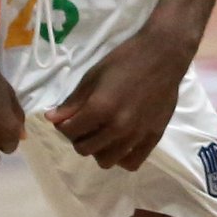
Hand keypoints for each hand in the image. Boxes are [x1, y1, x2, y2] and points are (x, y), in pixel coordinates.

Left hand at [46, 32, 186, 169]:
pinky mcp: (153, 137)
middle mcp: (117, 127)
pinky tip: (121, 143)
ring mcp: (137, 134)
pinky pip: (132, 162)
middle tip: (85, 124)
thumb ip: (73, 101)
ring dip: (99, 149)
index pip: (69, 131)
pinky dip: (122, 157)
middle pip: (84, 149)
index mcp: (100, 108)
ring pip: (106, 160)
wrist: (164, 54)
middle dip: (79, 137)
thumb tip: (52, 118)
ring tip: (103, 134)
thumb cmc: (126, 59)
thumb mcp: (94, 75)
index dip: (64, 124)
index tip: (68, 118)